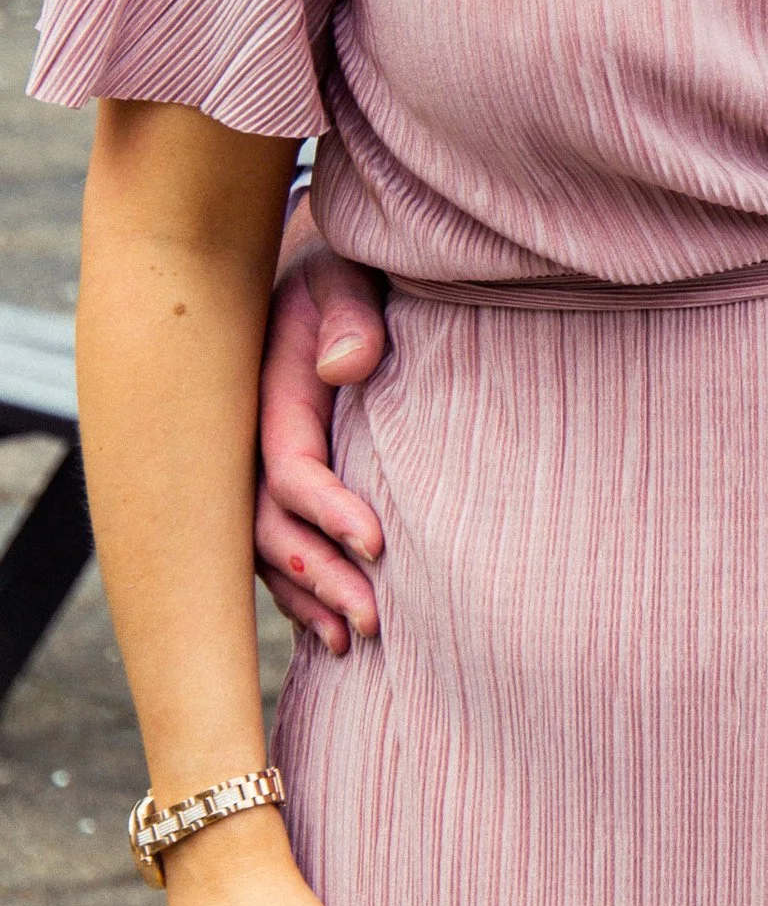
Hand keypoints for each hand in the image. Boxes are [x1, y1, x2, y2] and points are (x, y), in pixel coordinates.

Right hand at [254, 229, 388, 657]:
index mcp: (268, 395)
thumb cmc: (337, 267)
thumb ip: (350, 312)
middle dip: (318, 579)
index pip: (289, 470)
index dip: (328, 511)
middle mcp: (250, 441)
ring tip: (352, 640)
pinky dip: (295, 594)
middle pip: (269, 530)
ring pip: (264, 552)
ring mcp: (253, 466)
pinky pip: (270, 548)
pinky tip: (327, 631)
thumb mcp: (344, 270)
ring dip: (305, 600)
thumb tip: (348, 366)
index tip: (379, 542)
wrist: (310, 265)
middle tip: (373, 619)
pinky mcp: (268, 480)